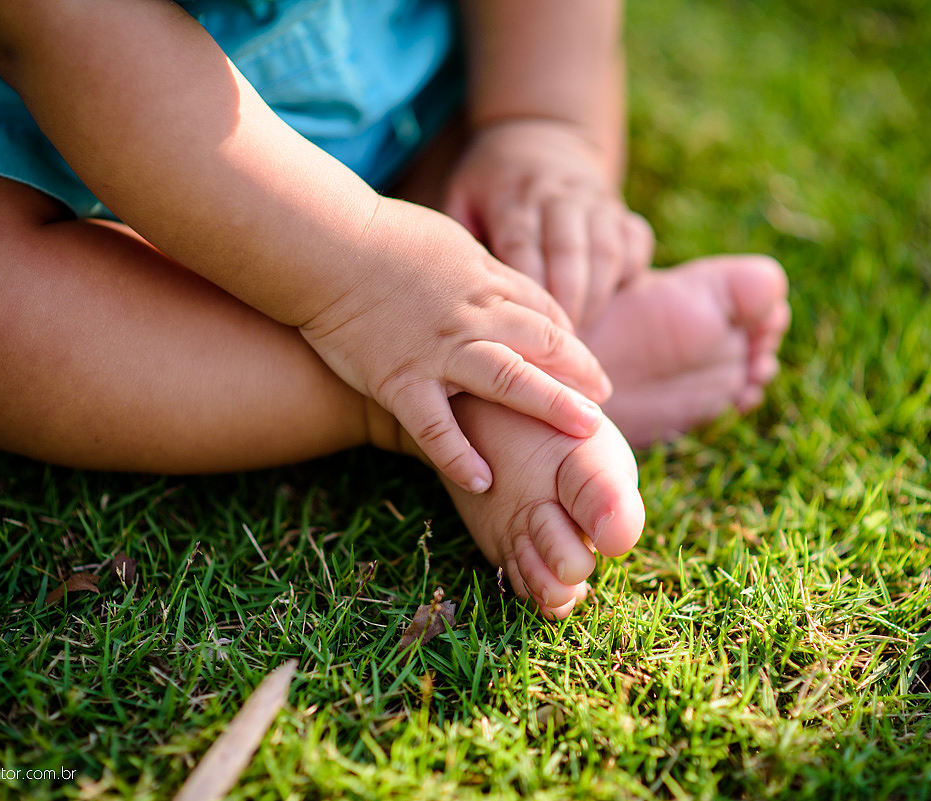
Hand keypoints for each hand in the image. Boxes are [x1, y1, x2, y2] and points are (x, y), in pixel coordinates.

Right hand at [298, 197, 611, 492]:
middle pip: (542, 345)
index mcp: (484, 282)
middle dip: (580, 373)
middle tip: (605, 401)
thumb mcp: (449, 242)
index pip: (543, 315)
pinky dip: (457, 454)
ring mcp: (437, 350)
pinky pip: (434, 425)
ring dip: (550, 404)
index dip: (571, 343)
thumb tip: (503, 284)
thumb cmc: (381, 237)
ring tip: (586, 431)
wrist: (325, 243)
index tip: (587, 367)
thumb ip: (481, 270)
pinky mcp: (399, 379)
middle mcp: (472, 317)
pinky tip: (482, 480)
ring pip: (507, 378)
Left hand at [444, 119, 654, 326]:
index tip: (525, 327)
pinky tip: (617, 301)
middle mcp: (556, 195)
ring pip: (605, 248)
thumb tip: (451, 290)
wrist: (539, 135)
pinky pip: (635, 239)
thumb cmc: (492, 184)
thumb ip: (458, 239)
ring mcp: (592, 199)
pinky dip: (631, 270)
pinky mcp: (619, 206)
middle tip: (560, 345)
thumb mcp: (462, 195)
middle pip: (568, 250)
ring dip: (598, 294)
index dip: (527, 288)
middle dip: (567, 299)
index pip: (522, 244)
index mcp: (513, 196)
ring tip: (585, 333)